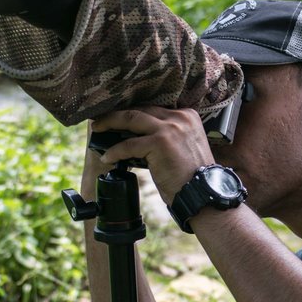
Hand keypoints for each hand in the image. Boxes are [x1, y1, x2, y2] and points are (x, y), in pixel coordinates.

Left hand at [90, 107, 215, 203]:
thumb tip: (136, 136)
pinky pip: (129, 144)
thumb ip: (167, 135)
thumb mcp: (184, 147)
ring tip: (97, 129)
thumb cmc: (192, 176)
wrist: (204, 193)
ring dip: (110, 122)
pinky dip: (115, 151)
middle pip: (140, 109)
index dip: (133, 111)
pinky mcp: (160, 142)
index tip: (118, 115)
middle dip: (117, 113)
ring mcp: (171, 128)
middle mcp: (180, 117)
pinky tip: (108, 157)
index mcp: (187, 115)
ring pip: (131, 118)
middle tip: (101, 119)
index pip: (153, 108)